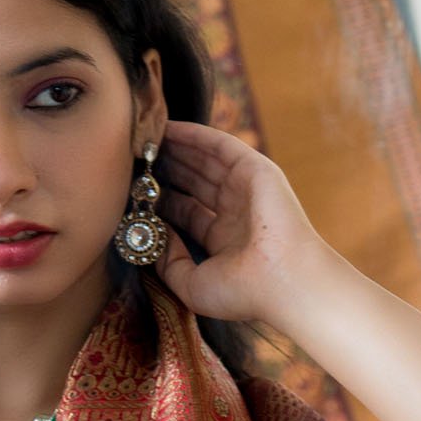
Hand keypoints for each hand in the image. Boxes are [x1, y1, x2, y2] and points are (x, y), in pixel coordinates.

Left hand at [156, 119, 324, 324]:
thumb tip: (155, 236)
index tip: (137, 191)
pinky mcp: (257, 170)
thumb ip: (169, 263)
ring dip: (178, 148)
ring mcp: (248, 190)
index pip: (189, 213)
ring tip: (148, 137)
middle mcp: (238, 213)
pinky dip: (195, 135)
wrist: (284, 282)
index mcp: (226, 241)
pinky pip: (220, 145)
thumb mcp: (192, 285)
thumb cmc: (243, 292)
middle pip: (195, 183)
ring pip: (206, 161)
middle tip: (138, 157)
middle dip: (168, 169)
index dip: (164, 200)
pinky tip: (169, 128)